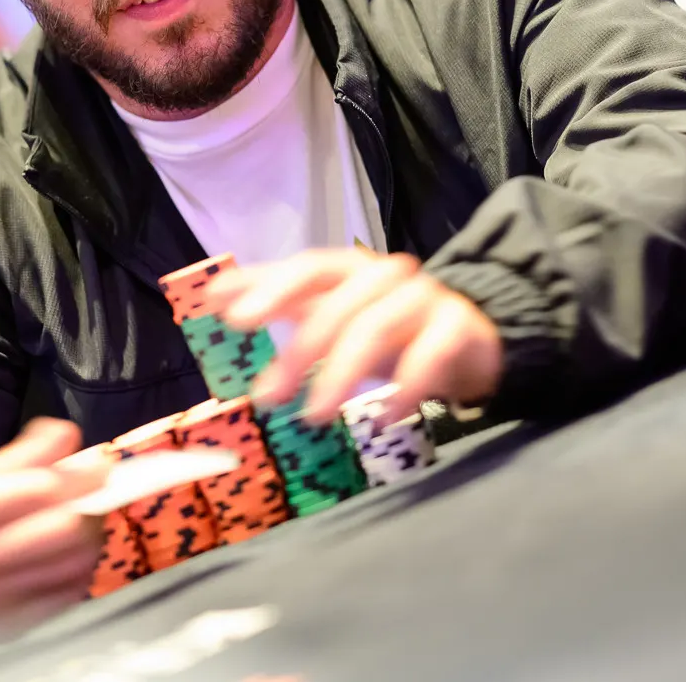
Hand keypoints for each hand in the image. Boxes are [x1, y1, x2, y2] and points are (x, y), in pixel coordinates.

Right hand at [0, 418, 108, 646]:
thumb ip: (19, 456)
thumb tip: (67, 433)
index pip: (38, 490)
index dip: (80, 474)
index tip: (99, 464)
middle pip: (63, 530)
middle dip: (90, 505)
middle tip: (96, 493)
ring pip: (72, 564)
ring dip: (91, 537)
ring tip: (84, 522)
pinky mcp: (7, 627)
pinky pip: (67, 597)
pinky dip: (80, 570)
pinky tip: (70, 555)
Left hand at [202, 248, 501, 423]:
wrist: (470, 337)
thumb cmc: (388, 327)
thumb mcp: (332, 312)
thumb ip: (280, 302)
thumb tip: (215, 297)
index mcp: (351, 269)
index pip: (309, 268)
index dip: (272, 289)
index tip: (235, 318)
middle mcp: (387, 275)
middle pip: (337, 306)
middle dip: (298, 354)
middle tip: (269, 398)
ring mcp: (426, 298)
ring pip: (376, 328)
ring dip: (341, 375)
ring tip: (316, 416)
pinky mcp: (459, 327)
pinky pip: (430, 354)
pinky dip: (404, 387)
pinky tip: (383, 417)